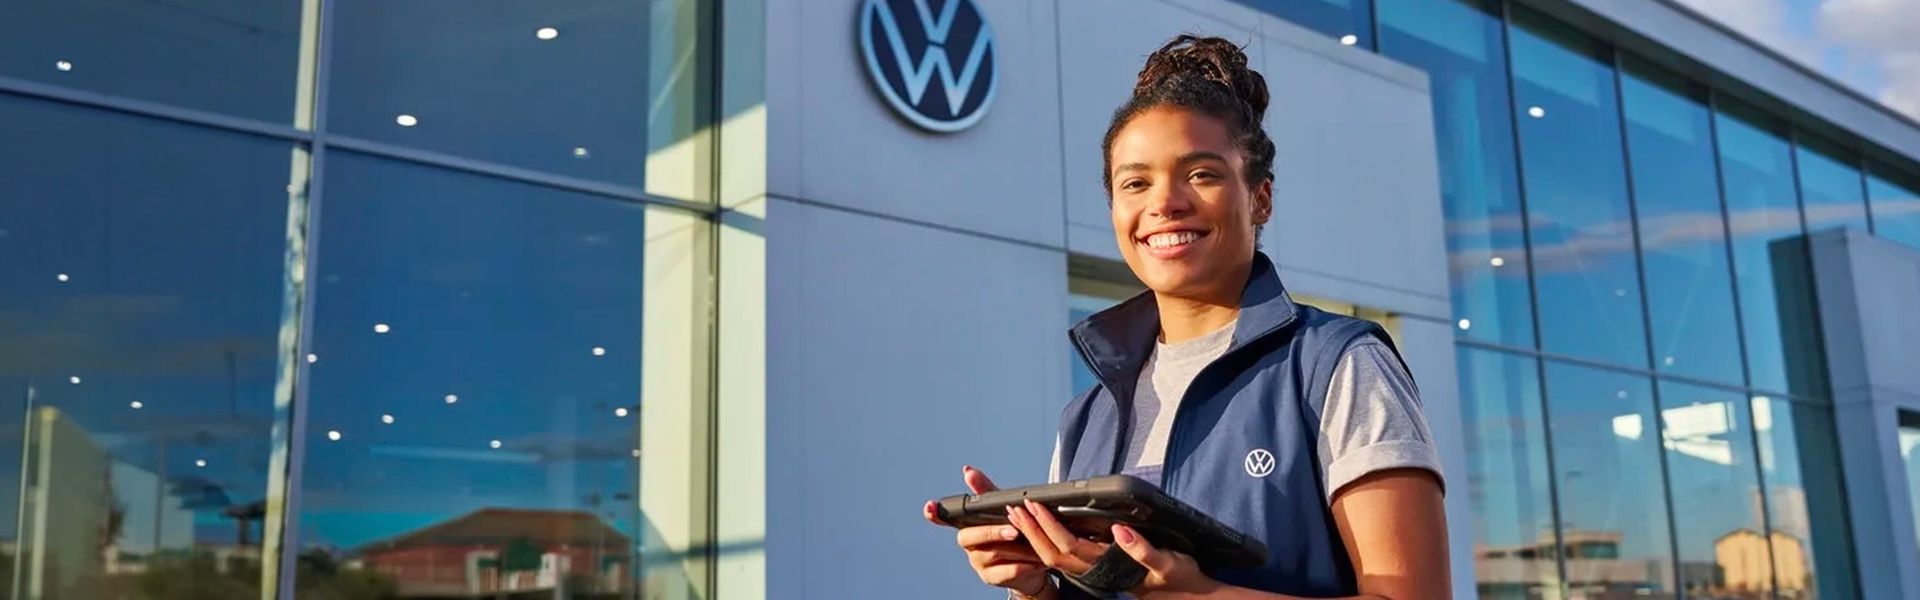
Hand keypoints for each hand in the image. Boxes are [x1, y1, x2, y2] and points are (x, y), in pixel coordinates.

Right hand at [923, 466, 1053, 597]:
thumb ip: (986, 492)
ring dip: (1015, 548)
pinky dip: (1022, 565)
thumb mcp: (1003, 509)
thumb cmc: (1014, 533)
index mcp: (967, 524)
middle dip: (992, 532)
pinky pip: (1005, 572)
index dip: (935, 513)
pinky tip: (1035, 561)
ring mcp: (978, 562)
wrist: (1032, 565)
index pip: (945, 517)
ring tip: (1035, 543)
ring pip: (992, 553)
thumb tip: (967, 471)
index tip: (930, 506)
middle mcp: (968, 544)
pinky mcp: (991, 578)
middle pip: (971, 536)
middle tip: (1013, 530)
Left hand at [1006, 501, 1218, 598]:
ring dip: (1035, 535)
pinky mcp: (1097, 569)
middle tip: (1015, 506)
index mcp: (1108, 566)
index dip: (1048, 525)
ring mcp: (1094, 572)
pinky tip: (1043, 528)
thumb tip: (1119, 530)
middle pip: (1052, 552)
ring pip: (1054, 556)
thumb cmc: (1178, 580)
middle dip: (1032, 529)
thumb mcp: (1168, 563)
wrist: (1184, 597)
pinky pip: (1063, 557)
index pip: (1068, 545)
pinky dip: (1047, 541)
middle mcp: (1096, 571)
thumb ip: (1142, 549)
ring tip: (1021, 514)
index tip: (1035, 505)